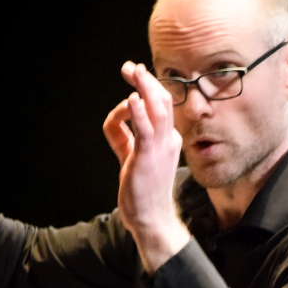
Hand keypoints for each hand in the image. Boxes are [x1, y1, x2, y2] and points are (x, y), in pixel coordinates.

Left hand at [103, 63, 189, 272]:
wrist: (152, 219)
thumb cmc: (143, 192)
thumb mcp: (133, 159)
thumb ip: (124, 138)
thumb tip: (117, 119)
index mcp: (168, 140)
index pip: (161, 106)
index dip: (147, 87)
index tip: (133, 75)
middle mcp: (169, 140)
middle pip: (162, 101)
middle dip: (146, 81)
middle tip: (130, 68)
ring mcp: (161, 148)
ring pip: (158, 109)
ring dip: (145, 88)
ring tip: (134, 72)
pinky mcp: (149, 157)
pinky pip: (146, 130)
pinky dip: (139, 113)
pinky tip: (131, 99)